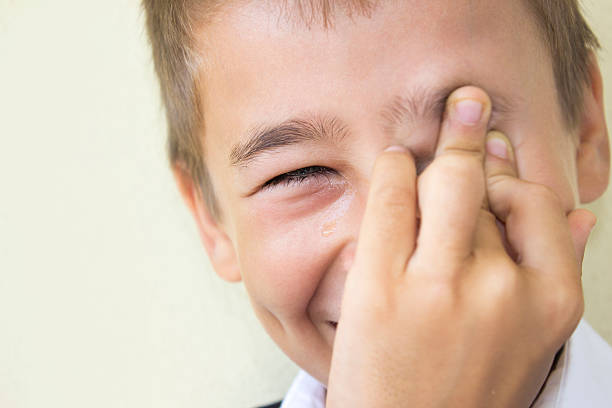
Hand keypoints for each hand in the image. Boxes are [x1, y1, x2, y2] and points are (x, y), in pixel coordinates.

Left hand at [326, 86, 594, 407]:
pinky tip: (395, 162)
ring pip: (445, 180)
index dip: (511, 171)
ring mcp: (439, 286)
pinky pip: (392, 198)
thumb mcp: (531, 339)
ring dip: (438, 151)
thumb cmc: (466, 384)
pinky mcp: (380, 287)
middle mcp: (501, 288)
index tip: (496, 145)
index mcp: (550, 301)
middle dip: (472, 146)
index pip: (537, 202)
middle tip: (465, 108)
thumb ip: (556, 272)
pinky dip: (394, 168)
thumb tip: (583, 216)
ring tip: (428, 143)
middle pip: (487, 186)